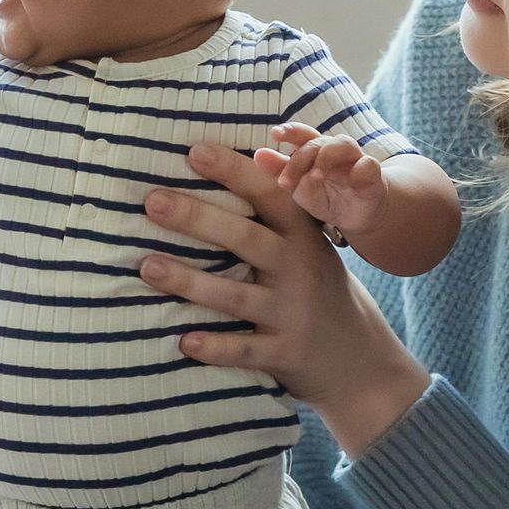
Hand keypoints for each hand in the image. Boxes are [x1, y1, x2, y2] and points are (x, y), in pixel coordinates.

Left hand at [140, 145, 429, 454]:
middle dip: (198, 218)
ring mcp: (292, 314)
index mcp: (302, 237)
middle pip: (246, 238)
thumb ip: (277, 218)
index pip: (269, 195)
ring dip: (190, 282)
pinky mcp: (286, 354)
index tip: (194, 149)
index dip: (234, 171)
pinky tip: (184, 341)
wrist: (361, 359)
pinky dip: (217, 348)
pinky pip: (246, 350)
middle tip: (152, 200)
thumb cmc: (317, 291)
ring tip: (147, 267)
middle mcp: (299, 270)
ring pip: (237, 295)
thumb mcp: (309, 250)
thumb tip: (226, 166)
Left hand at [255, 121, 387, 243]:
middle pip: (317, 142)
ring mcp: (354, 159)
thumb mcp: (299, 187)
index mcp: (315, 150)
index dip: (290, 131)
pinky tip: (350, 180)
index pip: (302, 134)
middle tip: (285, 183)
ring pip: (343, 144)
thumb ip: (280, 170)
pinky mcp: (372, 175)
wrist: (356, 215)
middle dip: (299, 160)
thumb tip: (258, 154)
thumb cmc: (325, 195)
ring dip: (327, 157)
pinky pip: (369, 165)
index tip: (275, 134)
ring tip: (315, 176)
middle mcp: (334, 150)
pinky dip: (360, 169)